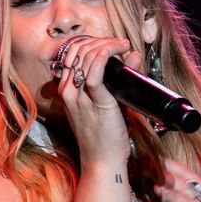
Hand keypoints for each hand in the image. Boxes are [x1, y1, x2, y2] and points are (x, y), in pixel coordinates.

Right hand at [50, 34, 134, 167]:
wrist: (102, 161)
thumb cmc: (104, 136)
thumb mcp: (107, 103)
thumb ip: (117, 79)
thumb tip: (133, 57)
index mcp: (67, 90)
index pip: (72, 54)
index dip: (91, 42)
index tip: (111, 43)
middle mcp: (69, 91)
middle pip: (77, 51)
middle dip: (100, 40)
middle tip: (120, 43)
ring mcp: (79, 97)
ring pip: (85, 57)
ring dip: (106, 44)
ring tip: (123, 45)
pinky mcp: (96, 102)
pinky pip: (94, 72)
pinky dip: (104, 56)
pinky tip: (116, 51)